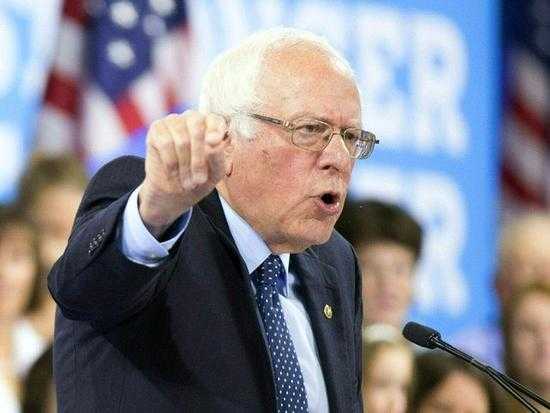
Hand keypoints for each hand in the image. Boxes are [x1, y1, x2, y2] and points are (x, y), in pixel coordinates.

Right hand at [138, 110, 228, 236]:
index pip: (215, 119)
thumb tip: (217, 142)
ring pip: (180, 135)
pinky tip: (171, 173)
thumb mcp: (214, 175)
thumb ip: (219, 158)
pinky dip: (170, 161)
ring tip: (187, 182)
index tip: (214, 144)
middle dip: (199, 157)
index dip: (216, 129)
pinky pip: (164, 141)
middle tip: (198, 180)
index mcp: (211, 126)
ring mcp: (173, 122)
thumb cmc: (198, 181)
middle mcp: (193, 119)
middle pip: (197, 124)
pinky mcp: (157, 130)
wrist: (173, 193)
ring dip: (184, 163)